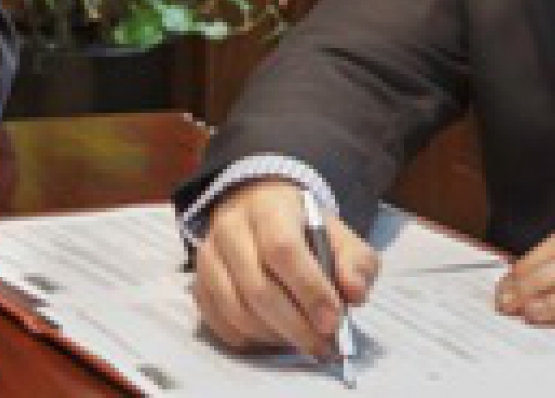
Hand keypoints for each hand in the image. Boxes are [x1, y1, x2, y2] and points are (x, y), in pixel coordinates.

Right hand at [191, 179, 378, 358]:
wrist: (257, 209)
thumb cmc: (302, 226)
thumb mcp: (339, 234)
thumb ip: (356, 262)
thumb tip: (354, 294)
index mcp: (268, 209)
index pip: (282, 250)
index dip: (309, 289)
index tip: (333, 321)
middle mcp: (230, 229)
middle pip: (257, 287)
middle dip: (295, 325)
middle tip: (324, 346)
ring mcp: (208, 257)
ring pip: (235, 310)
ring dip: (273, 336)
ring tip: (302, 342)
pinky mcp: (198, 282)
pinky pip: (218, 322)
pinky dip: (249, 339)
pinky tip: (274, 337)